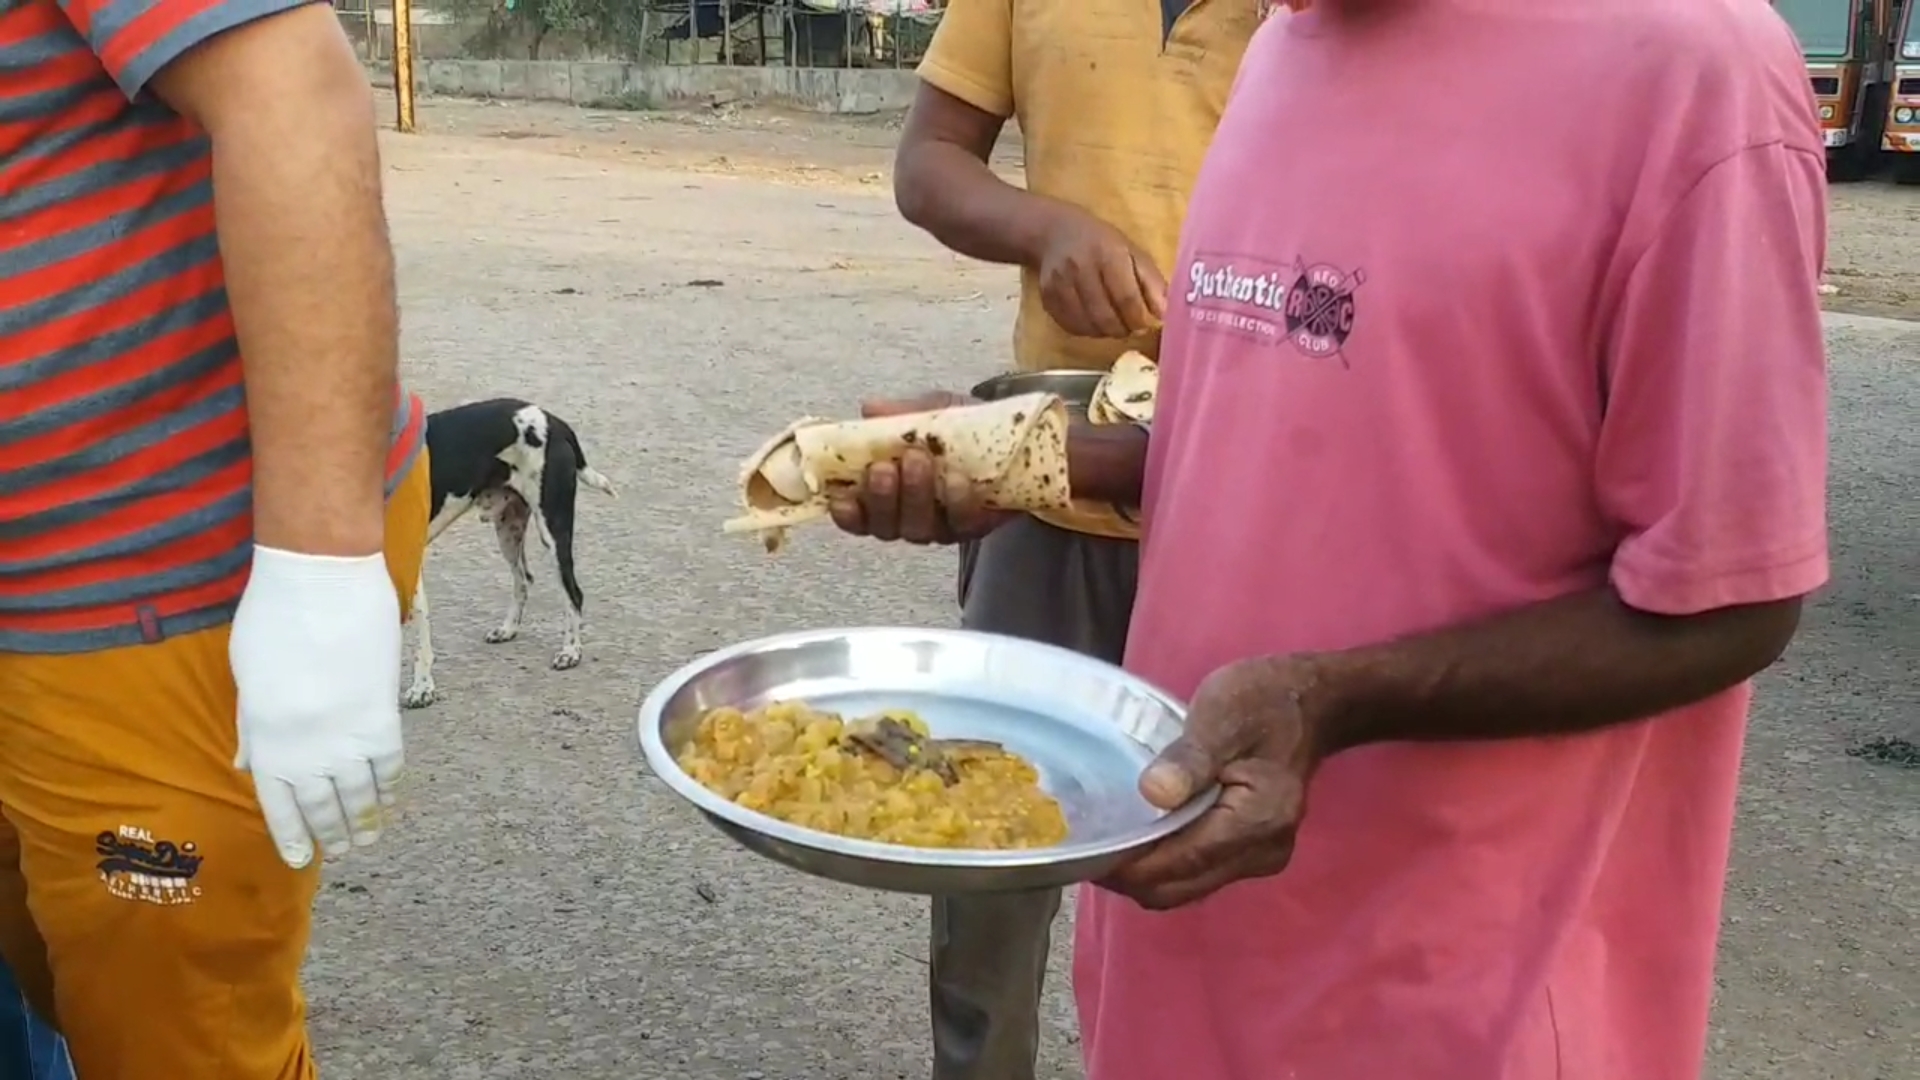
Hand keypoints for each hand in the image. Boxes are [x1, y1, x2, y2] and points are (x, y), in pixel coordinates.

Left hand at [230, 546, 403, 868]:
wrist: (321, 583)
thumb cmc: (272, 620)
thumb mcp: (248, 677)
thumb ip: (253, 726)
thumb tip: (252, 764)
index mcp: (266, 740)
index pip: (279, 806)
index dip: (293, 836)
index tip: (302, 858)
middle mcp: (306, 751)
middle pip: (323, 806)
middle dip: (333, 832)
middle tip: (345, 850)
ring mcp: (347, 738)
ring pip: (359, 795)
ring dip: (365, 821)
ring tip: (370, 839)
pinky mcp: (382, 718)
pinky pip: (389, 766)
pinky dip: (390, 789)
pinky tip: (390, 801)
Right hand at [826, 392, 1012, 544]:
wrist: (1012, 437)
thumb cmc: (958, 429)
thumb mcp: (930, 413)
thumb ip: (900, 415)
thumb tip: (869, 409)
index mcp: (886, 495)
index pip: (857, 516)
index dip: (847, 513)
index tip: (840, 496)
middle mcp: (907, 518)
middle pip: (886, 526)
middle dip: (882, 497)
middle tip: (885, 467)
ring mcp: (940, 527)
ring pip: (918, 528)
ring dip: (914, 496)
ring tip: (918, 461)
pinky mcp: (973, 527)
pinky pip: (961, 523)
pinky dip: (957, 502)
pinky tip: (957, 480)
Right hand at [1036, 206, 1167, 339]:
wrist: (1055, 233)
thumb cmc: (1101, 243)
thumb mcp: (1132, 252)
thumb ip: (1151, 282)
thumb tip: (1166, 314)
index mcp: (1108, 254)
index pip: (1126, 297)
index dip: (1139, 318)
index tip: (1146, 325)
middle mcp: (1081, 269)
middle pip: (1105, 316)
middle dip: (1124, 329)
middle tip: (1131, 327)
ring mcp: (1060, 285)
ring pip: (1088, 326)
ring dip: (1106, 332)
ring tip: (1115, 324)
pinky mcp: (1047, 298)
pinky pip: (1071, 327)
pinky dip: (1088, 330)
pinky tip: (1095, 321)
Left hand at [1098, 655, 1326, 909]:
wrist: (1312, 704)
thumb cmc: (1265, 701)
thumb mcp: (1224, 715)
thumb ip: (1190, 758)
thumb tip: (1152, 793)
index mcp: (1256, 822)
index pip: (1179, 864)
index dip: (1129, 866)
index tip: (1086, 849)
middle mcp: (1261, 853)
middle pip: (1179, 889)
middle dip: (1129, 877)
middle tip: (1087, 846)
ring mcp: (1259, 858)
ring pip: (1186, 887)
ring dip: (1145, 874)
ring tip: (1107, 842)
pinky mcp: (1251, 853)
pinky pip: (1197, 874)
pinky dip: (1164, 865)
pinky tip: (1140, 837)